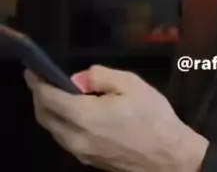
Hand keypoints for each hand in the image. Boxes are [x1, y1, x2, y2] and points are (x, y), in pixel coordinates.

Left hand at [24, 66, 208, 171]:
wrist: (168, 158)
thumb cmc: (152, 117)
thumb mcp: (131, 84)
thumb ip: (101, 77)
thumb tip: (79, 79)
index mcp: (85, 117)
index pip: (50, 99)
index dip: (38, 83)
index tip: (32, 71)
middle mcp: (76, 138)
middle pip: (45, 117)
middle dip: (39, 97)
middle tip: (40, 80)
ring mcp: (81, 153)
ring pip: (53, 130)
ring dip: (48, 111)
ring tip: (54, 93)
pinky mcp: (88, 161)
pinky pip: (65, 139)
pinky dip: (60, 123)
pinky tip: (71, 113)